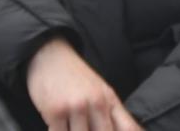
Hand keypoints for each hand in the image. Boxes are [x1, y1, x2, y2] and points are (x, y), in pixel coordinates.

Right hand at [26, 39, 141, 130]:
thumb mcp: (101, 92)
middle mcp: (97, 103)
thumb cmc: (76, 78)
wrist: (50, 56)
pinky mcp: (55, 111)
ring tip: (72, 125)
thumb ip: (117, 116)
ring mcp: (76, 107)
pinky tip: (59, 126)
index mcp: (110, 100)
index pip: (129, 128)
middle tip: (87, 127)